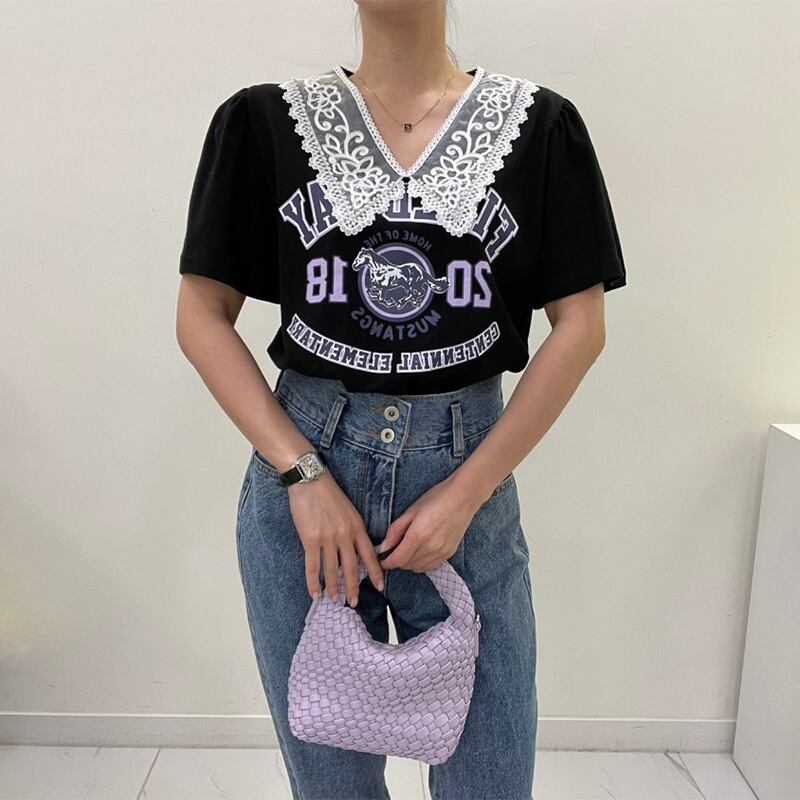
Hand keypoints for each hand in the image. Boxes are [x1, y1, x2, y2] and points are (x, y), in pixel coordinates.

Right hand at [287, 471, 384, 606]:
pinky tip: (315, 593)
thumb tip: (352, 550)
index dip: (376, 572)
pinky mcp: (310, 539)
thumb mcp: (349, 511)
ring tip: (335, 600)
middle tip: (354, 602)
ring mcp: (328, 538)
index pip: (370, 554)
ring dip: (334, 587)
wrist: (310, 481)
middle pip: (352, 567)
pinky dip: (313, 582)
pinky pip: (313, 566)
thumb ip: (352, 530)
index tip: (380, 586)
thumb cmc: (329, 494)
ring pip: (333, 570)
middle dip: (354, 587)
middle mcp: (345, 535)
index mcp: (357, 527)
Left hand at [377, 472, 479, 572]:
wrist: (463, 497)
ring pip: (417, 568)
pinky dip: (421, 564)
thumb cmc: (436, 498)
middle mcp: (430, 547)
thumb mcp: (411, 510)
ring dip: (408, 562)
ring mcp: (441, 552)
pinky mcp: (449, 553)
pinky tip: (420, 552)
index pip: (397, 560)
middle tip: (394, 549)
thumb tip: (384, 547)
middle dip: (396, 560)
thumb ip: (395, 530)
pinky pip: (430, 567)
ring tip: (407, 549)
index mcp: (417, 535)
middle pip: (406, 565)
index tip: (381, 560)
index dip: (386, 563)